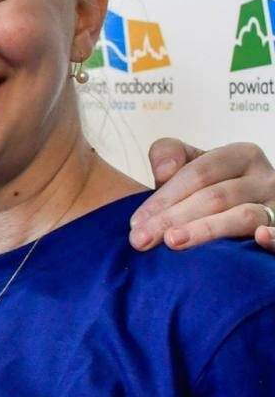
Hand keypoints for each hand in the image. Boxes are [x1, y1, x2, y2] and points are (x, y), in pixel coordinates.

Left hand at [130, 139, 274, 252]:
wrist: (248, 207)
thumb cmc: (214, 188)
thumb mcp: (193, 164)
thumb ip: (170, 154)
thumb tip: (164, 171)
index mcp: (241, 156)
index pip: (198, 173)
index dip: (164, 197)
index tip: (136, 222)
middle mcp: (264, 178)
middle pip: (215, 197)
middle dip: (172, 218)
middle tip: (141, 240)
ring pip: (243, 216)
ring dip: (206, 230)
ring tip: (173, 242)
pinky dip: (273, 238)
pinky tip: (259, 238)